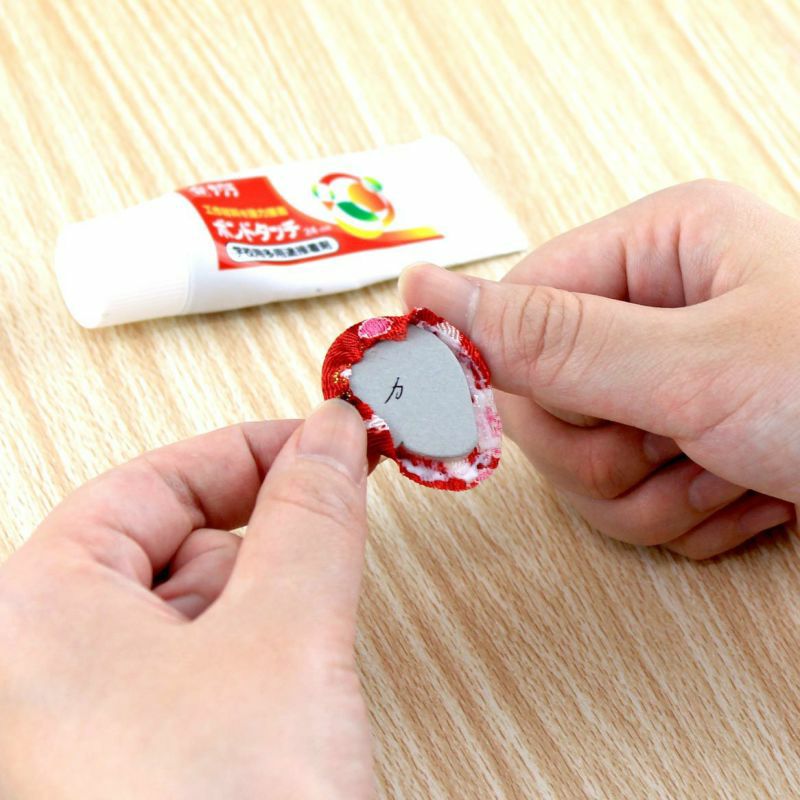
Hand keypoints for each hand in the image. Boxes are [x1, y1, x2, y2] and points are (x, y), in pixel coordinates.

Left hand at [0, 400, 374, 798]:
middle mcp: (34, 664)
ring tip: (315, 594)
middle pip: (164, 536)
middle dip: (259, 517)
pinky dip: (248, 641)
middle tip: (334, 500)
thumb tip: (329, 435)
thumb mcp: (285, 638)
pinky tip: (286, 668)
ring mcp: (74, 719)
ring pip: (182, 602)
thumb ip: (311, 515)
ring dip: (259, 585)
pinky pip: (188, 664)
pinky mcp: (124, 760)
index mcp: (32, 611)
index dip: (248, 449)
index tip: (320, 439)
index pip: (151, 478)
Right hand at [400, 180, 798, 558]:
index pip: (514, 314)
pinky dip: (686, 517)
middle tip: (685, 445)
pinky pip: (628, 500)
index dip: (525, 382)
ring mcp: (666, 382)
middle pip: (542, 403)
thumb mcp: (695, 367)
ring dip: (654, 496)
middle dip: (609, 454)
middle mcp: (653, 309)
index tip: (567, 419)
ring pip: (581, 467)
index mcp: (653, 248)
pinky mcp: (682, 441)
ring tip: (735, 475)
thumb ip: (548, 337)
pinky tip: (748, 495)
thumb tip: (426, 290)